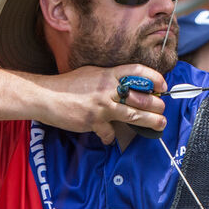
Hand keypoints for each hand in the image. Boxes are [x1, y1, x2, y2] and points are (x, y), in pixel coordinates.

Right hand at [40, 64, 167, 142]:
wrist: (46, 96)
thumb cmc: (68, 85)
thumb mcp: (92, 73)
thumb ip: (110, 78)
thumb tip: (128, 84)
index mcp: (108, 74)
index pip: (138, 71)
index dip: (154, 78)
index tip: (163, 86)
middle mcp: (107, 88)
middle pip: (141, 96)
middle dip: (157, 104)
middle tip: (162, 109)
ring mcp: (101, 106)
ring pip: (134, 115)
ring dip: (150, 121)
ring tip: (159, 124)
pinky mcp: (94, 121)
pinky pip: (110, 132)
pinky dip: (111, 136)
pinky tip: (110, 137)